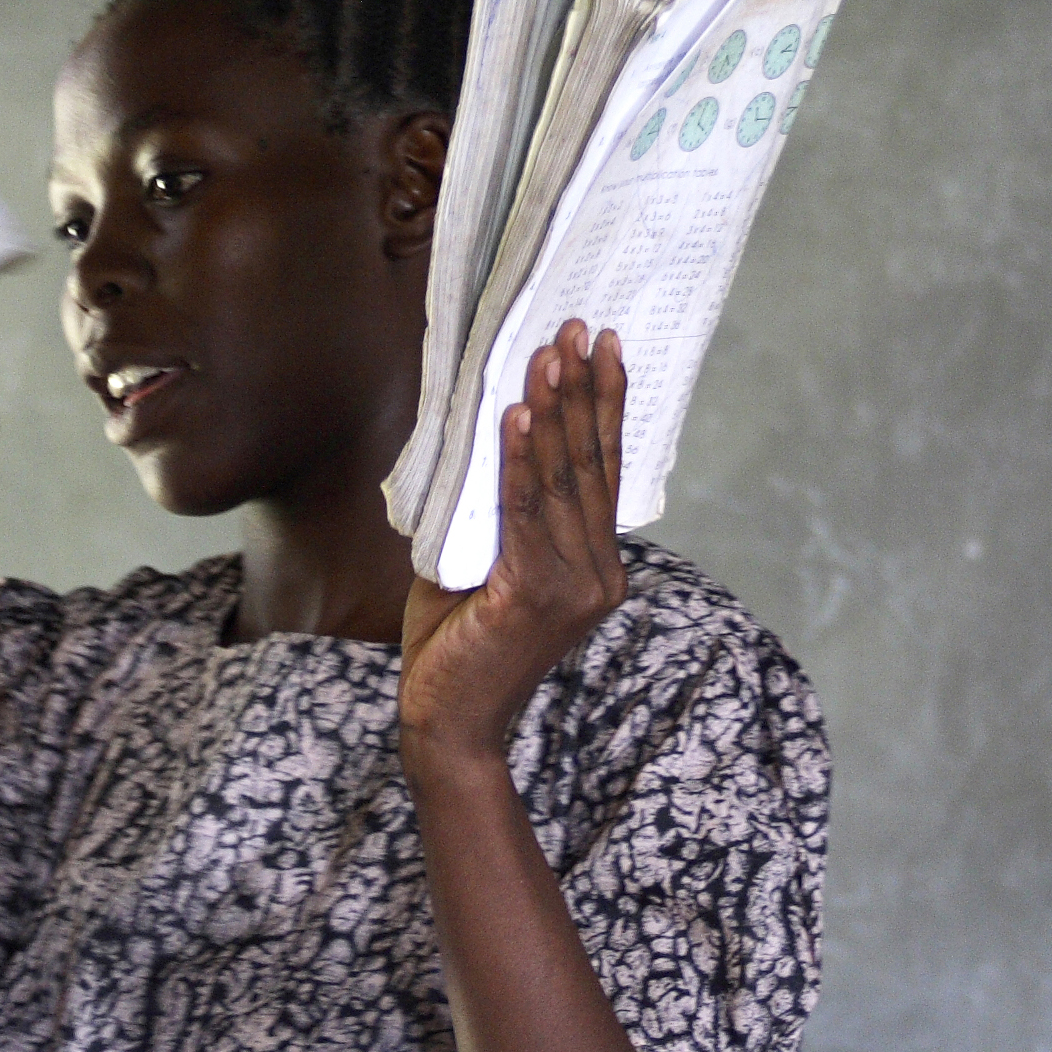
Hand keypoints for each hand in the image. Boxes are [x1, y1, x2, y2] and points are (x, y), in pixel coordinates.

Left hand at [401, 322, 628, 771]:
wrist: (446, 723)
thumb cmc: (457, 646)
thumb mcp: (481, 565)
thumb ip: (494, 515)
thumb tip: (479, 440)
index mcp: (598, 568)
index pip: (605, 472)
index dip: (605, 407)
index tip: (605, 348)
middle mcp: (600, 575)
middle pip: (592, 465)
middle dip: (584, 390)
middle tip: (577, 327)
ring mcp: (574, 588)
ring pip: (562, 480)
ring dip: (552, 410)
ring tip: (546, 354)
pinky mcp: (535, 596)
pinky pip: (525, 513)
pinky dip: (518, 461)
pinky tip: (515, 416)